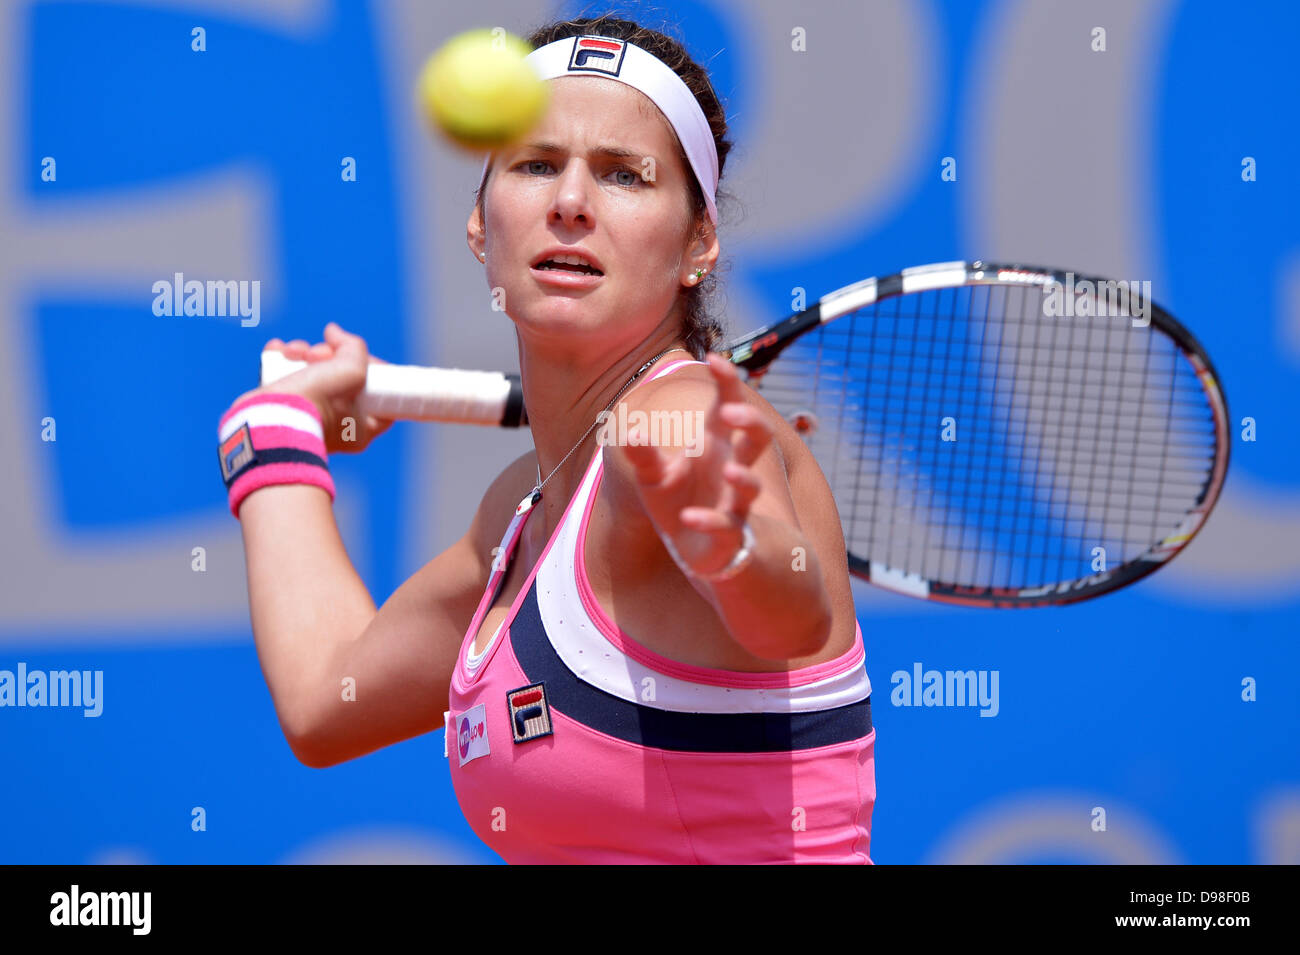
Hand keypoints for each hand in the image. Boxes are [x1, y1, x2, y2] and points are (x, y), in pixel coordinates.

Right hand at [227, 323, 394, 453]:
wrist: (269, 419)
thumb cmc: (318, 402)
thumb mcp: (351, 371)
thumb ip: (353, 347)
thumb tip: (334, 332)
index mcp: (361, 428)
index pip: (379, 396)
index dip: (372, 370)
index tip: (359, 357)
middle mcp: (337, 424)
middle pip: (342, 377)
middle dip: (328, 355)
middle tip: (319, 355)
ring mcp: (309, 415)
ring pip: (312, 371)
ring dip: (302, 352)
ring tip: (293, 353)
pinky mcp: (284, 406)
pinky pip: (287, 376)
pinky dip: (281, 359)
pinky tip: (277, 350)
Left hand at [611, 353, 774, 578]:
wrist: (692, 549)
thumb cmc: (676, 502)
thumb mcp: (652, 477)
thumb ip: (642, 454)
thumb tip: (629, 431)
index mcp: (715, 447)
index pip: (729, 406)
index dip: (727, 382)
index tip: (714, 357)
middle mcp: (731, 469)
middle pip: (757, 439)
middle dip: (750, 422)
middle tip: (730, 412)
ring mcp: (734, 503)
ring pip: (751, 487)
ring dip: (743, 478)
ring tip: (729, 471)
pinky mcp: (728, 536)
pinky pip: (726, 528)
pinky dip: (709, 521)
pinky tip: (689, 516)